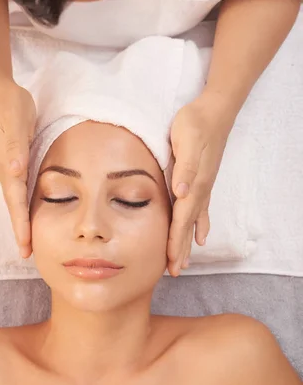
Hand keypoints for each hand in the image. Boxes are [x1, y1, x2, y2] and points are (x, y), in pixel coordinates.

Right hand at [0, 82, 36, 257]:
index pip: (15, 204)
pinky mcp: (15, 161)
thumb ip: (15, 150)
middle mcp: (7, 172)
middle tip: (27, 254)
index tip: (25, 247)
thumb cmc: (10, 108)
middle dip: (20, 231)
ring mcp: (10, 167)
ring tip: (27, 239)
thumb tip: (16, 172)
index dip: (21, 226)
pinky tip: (29, 210)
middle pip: (14, 208)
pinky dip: (24, 205)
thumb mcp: (15, 126)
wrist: (1, 93)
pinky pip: (20, 190)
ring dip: (22, 220)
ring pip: (16, 201)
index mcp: (8, 168)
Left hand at [167, 91, 236, 276]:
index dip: (175, 242)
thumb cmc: (195, 124)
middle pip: (188, 227)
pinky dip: (199, 226)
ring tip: (184, 262)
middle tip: (174, 273)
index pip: (181, 220)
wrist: (213, 111)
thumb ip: (184, 168)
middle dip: (180, 250)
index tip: (170, 262)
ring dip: (188, 242)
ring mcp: (203, 187)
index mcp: (192, 184)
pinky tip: (201, 237)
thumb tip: (180, 193)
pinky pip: (201, 211)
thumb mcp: (186, 141)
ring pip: (194, 222)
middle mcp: (199, 190)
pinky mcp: (203, 181)